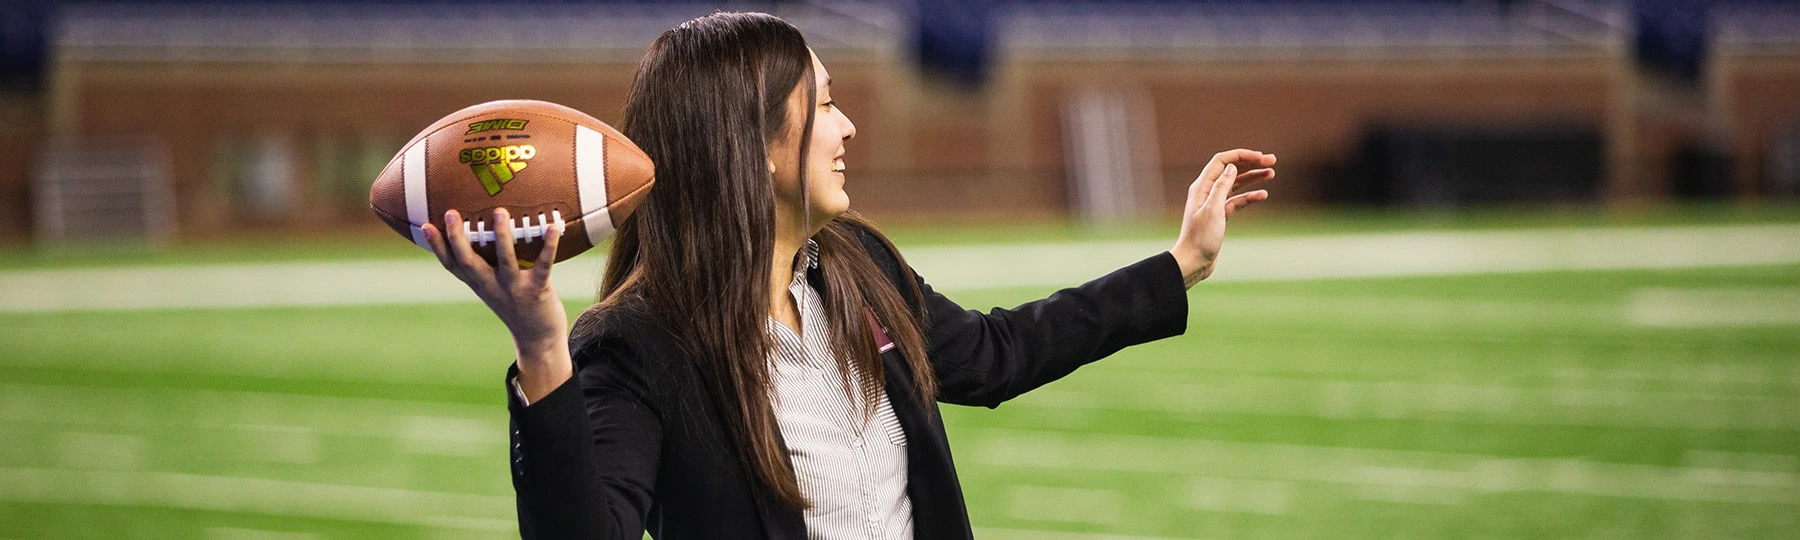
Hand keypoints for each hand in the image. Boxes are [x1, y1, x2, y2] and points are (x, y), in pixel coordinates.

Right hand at [420, 208, 570, 401]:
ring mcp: (514, 289)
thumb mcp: (495, 288)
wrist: (537, 339)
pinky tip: (553, 228)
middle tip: (450, 213)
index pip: (452, 265)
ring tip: (499, 212)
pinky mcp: (537, 290)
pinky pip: (543, 265)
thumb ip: (487, 266)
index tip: (425, 226)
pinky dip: (549, 246)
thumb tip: (485, 232)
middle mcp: (491, 286)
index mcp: (479, 284)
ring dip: (502, 236)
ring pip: (505, 260)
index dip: (437, 247)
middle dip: (457, 238)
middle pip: (469, 262)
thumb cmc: (516, 305)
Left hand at [1170, 149, 1275, 287]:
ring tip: (1271, 173)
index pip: (1222, 161)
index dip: (1242, 155)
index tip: (1261, 157)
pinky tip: (1263, 195)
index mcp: (1202, 186)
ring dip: (1253, 177)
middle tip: (1272, 161)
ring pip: (1236, 184)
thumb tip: (1231, 167)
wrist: (1194, 262)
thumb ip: (1222, 187)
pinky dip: (1250, 197)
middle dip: (1251, 163)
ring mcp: (1214, 203)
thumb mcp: (1213, 210)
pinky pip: (1237, 201)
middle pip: (1231, 170)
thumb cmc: (1201, 238)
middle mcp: (1207, 191)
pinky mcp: (1220, 216)